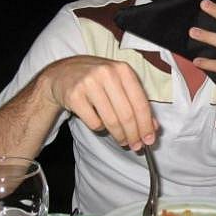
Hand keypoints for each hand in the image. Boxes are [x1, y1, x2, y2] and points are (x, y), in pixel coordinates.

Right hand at [42, 55, 156, 149]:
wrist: (62, 74)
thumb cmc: (97, 80)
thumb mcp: (119, 84)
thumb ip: (137, 102)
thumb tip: (153, 127)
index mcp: (123, 69)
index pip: (140, 103)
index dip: (146, 125)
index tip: (149, 139)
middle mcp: (107, 74)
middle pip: (126, 114)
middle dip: (133, 134)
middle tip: (136, 145)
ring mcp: (89, 84)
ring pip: (111, 121)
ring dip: (119, 135)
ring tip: (122, 140)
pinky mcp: (74, 96)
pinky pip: (93, 122)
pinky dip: (99, 128)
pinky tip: (99, 123)